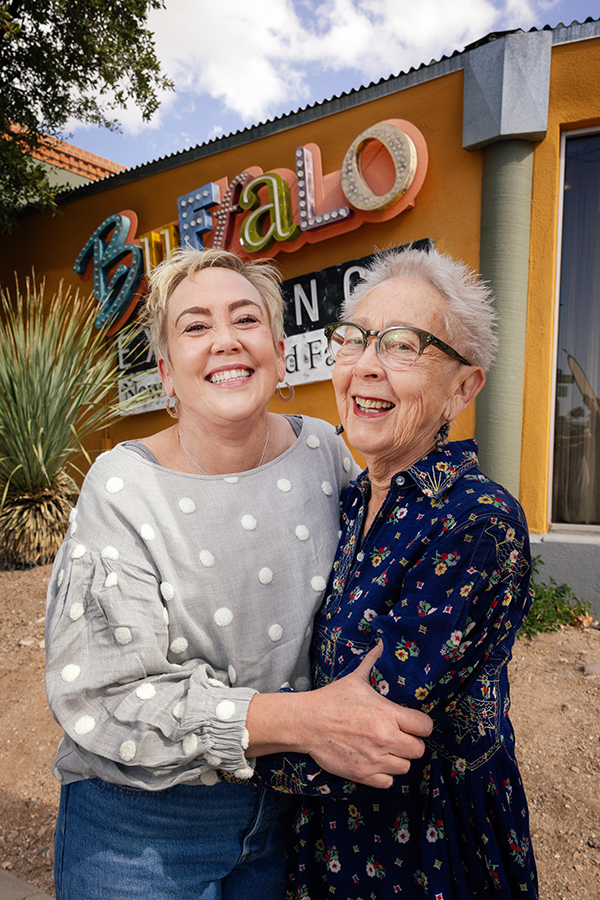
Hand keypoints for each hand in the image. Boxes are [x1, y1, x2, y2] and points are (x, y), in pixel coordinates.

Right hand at [300, 641, 431, 787]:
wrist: (306, 723)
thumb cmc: (332, 699)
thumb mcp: (355, 679)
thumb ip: (373, 662)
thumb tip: (382, 643)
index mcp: (387, 714)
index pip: (425, 727)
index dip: (422, 726)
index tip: (414, 724)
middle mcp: (384, 738)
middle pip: (418, 750)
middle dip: (411, 743)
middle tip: (400, 737)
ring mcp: (374, 758)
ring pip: (405, 767)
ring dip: (398, 759)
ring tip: (387, 750)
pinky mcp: (362, 774)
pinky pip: (388, 782)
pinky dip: (384, 774)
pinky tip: (376, 762)